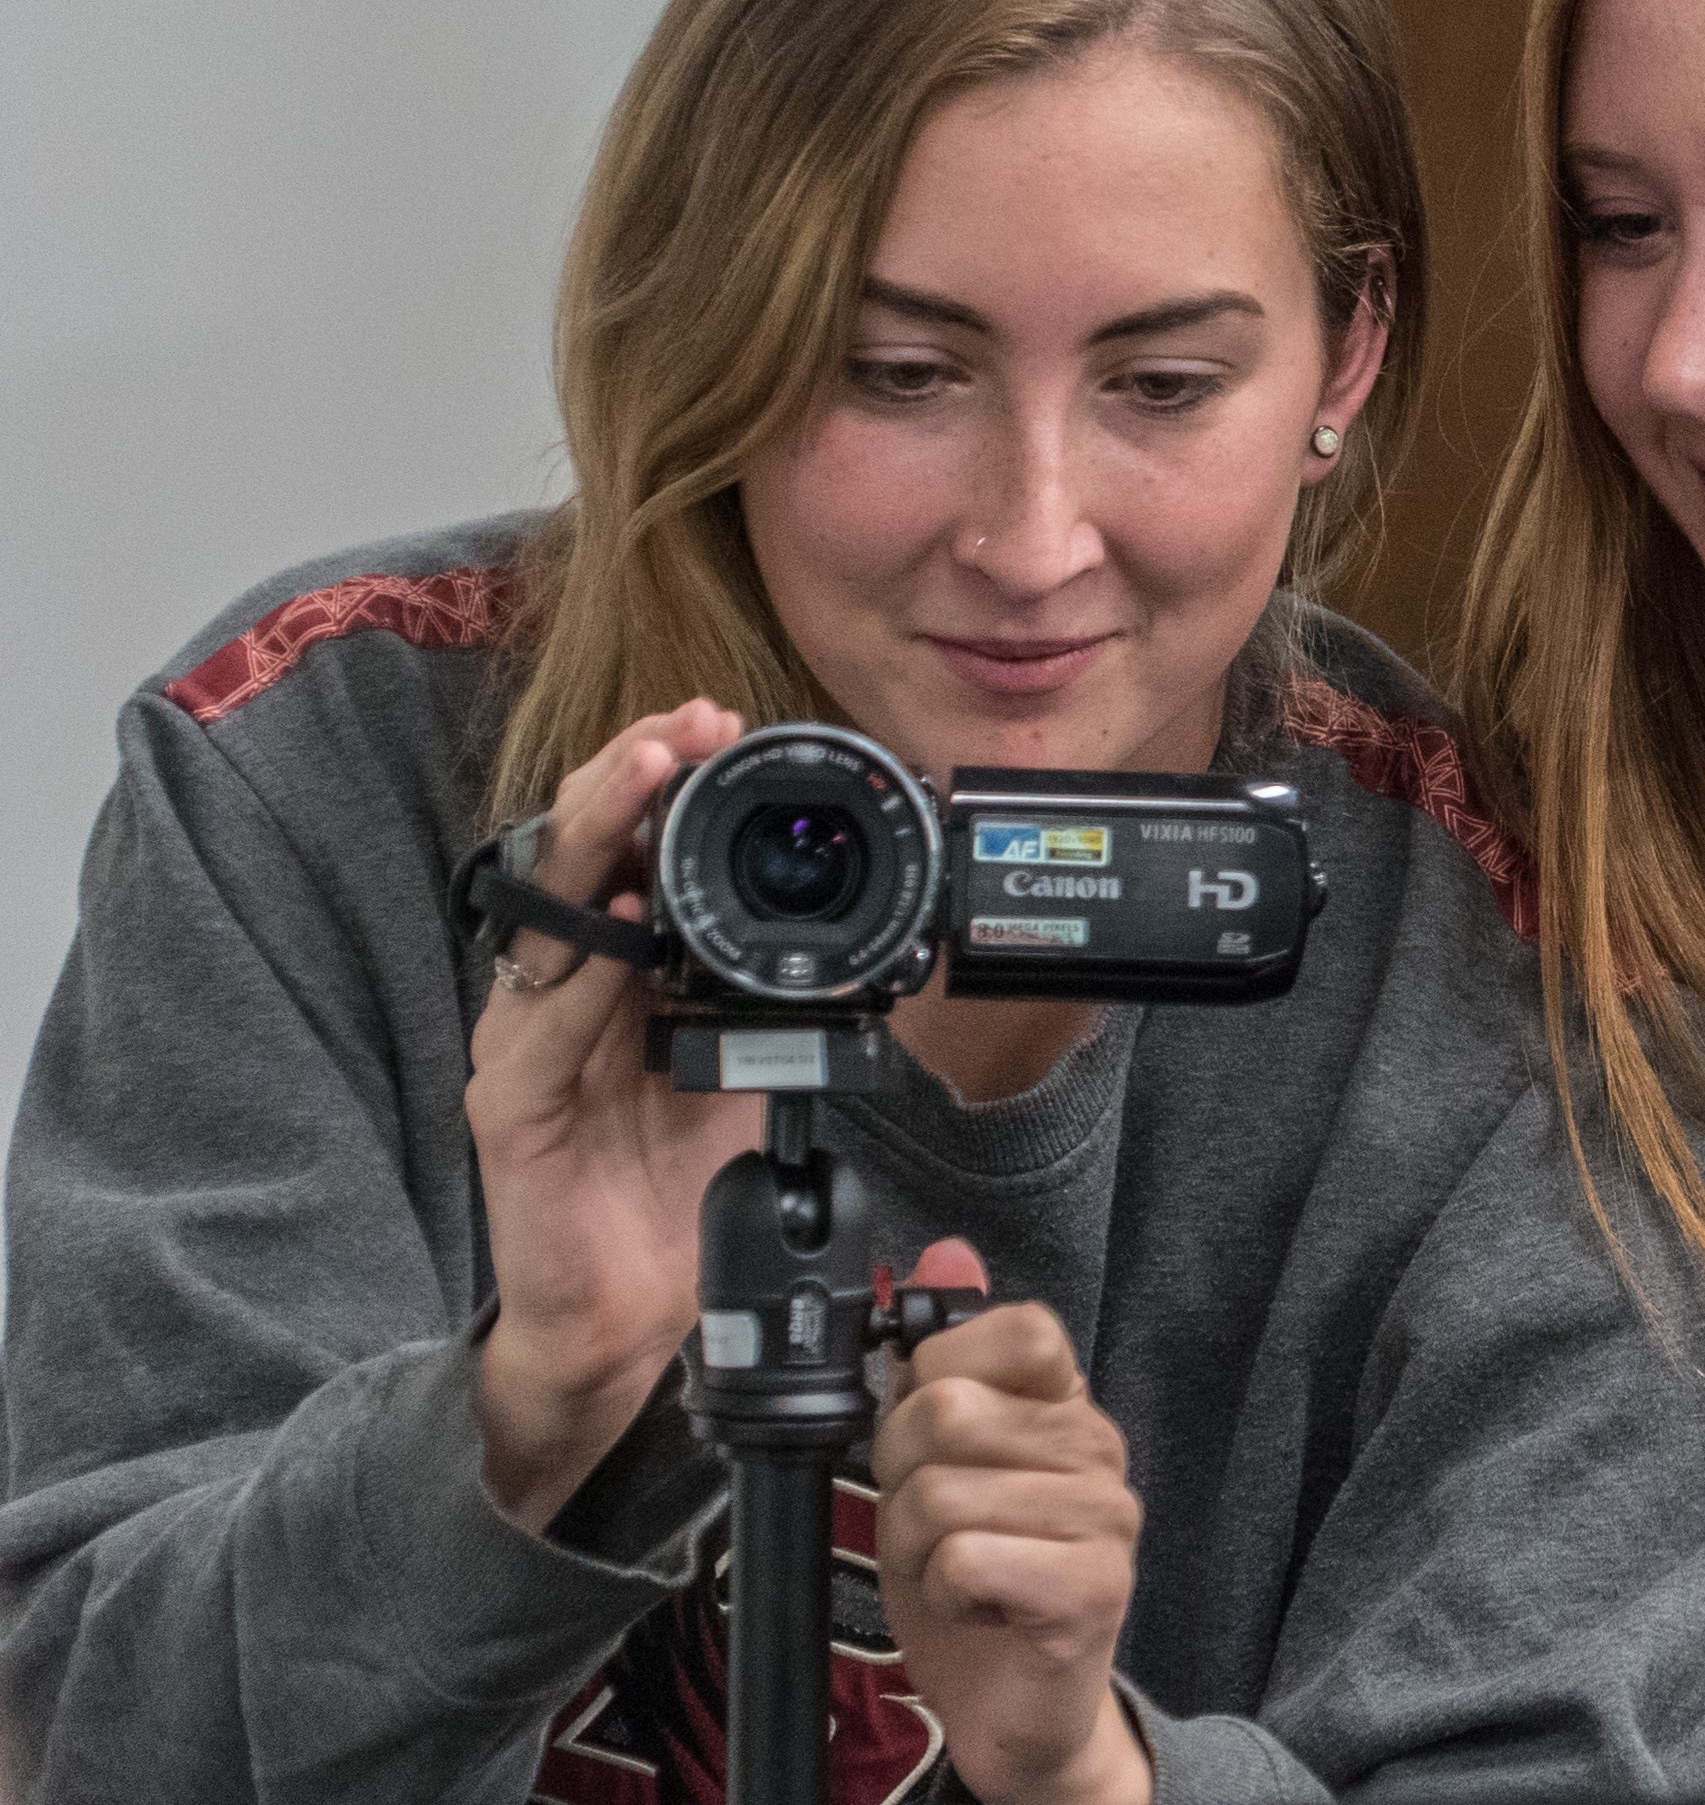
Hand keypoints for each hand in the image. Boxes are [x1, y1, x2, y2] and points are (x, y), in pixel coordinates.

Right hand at [466, 697, 762, 1528]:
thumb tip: (858, 942)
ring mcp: (525, 1043)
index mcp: (617, 972)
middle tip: (686, 728)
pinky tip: (613, 926)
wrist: (635, 1318)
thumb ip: (771, 996)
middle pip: (577, 853)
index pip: (626, 843)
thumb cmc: (678, 1187)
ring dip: (596, 838)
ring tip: (645, 779)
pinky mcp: (510, 1108)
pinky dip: (582, 970)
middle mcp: (562, 992)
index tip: (721, 724)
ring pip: (548, 916)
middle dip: (629, 777)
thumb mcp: (745, 1066)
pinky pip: (542, 1025)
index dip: (664, 776)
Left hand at [875, 1240, 1151, 1804]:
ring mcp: (1105, 1519)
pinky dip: (942, 1593)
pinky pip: (965, 1560)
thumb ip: (942, 1358)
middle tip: (930, 1521)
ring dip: (912, 1546)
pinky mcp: (1092, 1590)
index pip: (1017, 1326)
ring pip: (940, 1494)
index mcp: (1065, 1405)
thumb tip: (946, 1251)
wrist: (1017, 1706)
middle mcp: (1099, 1449)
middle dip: (900, 1475)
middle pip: (944, 1413)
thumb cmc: (978, 1579)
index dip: (941, 1371)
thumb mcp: (939, 1461)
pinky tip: (976, 1606)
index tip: (933, 1431)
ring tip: (954, 1568)